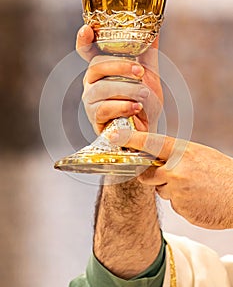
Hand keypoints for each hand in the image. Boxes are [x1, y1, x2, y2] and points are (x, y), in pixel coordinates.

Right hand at [76, 25, 162, 133]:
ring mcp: (91, 100)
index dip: (83, 39)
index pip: (86, 50)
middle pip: (96, 66)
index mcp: (102, 67)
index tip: (87, 29)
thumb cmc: (144, 99)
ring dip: (125, 89)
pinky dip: (122, 106)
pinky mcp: (95, 118)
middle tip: (140, 72)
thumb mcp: (149, 72)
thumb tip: (154, 26)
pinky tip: (136, 108)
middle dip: (119, 67)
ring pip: (101, 88)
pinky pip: (104, 108)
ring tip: (143, 94)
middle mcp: (92, 82)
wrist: (148, 127)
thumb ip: (148, 51)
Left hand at [108, 129, 232, 229]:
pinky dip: (184, 203)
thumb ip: (177, 156)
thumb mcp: (199, 155)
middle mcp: (176, 169)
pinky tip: (199, 200)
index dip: (131, 139)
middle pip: (148, 174)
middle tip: (175, 177)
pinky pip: (174, 204)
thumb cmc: (222, 174)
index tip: (113, 135)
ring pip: (162, 191)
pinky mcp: (181, 207)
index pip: (151, 143)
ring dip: (173, 191)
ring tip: (196, 189)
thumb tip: (158, 158)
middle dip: (154, 177)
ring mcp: (178, 189)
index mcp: (183, 152)